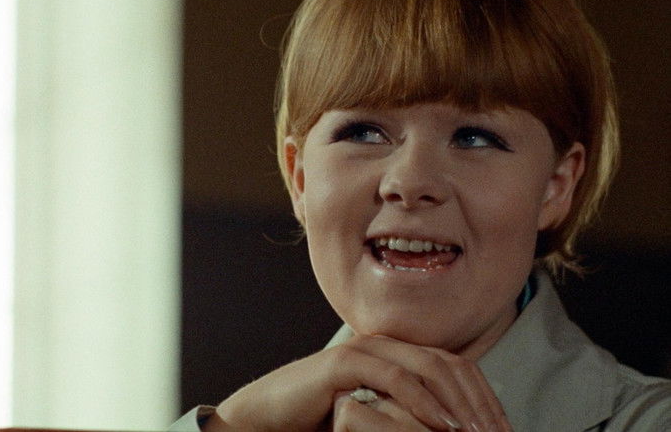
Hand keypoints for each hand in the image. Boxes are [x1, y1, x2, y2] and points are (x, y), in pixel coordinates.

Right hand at [203, 334, 511, 431]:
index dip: (482, 396)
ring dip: (456, 402)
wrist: (268, 416)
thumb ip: (407, 414)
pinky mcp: (342, 361)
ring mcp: (364, 349)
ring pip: (425, 366)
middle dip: (478, 400)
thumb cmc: (321, 420)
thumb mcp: (376, 417)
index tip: (500, 428)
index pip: (453, 367)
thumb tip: (451, 428)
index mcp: (396, 355)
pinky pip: (391, 377)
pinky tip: (441, 423)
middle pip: (447, 364)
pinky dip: (421, 401)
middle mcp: (384, 346)